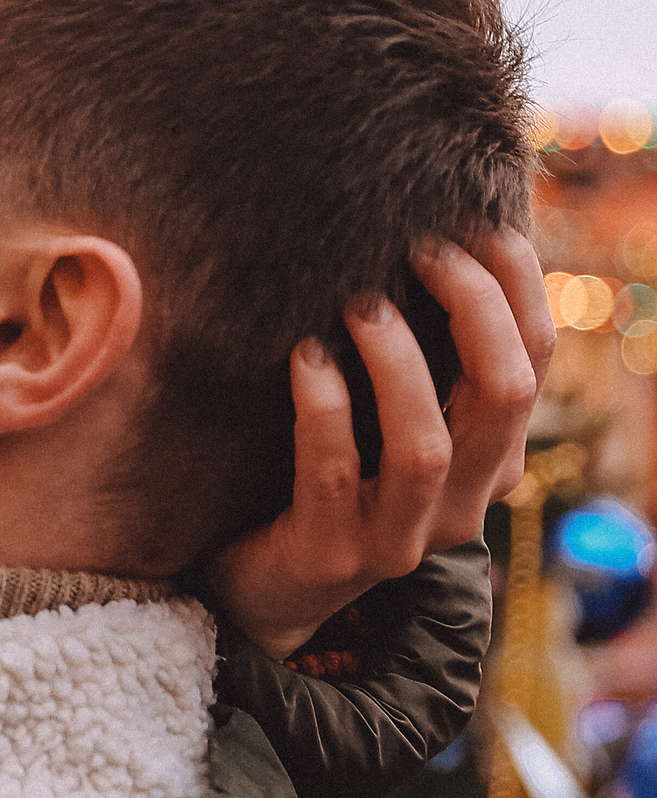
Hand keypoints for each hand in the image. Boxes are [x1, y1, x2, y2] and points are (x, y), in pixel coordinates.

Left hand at [208, 228, 553, 657]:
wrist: (263, 578)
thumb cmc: (329, 465)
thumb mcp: (388, 406)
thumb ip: (419, 344)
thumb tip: (427, 226)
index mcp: (491, 457)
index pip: (534, 358)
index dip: (514, 281)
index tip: (469, 218)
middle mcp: (464, 502)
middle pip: (506, 394)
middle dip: (470, 307)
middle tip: (417, 249)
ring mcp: (399, 537)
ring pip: (426, 446)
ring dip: (396, 362)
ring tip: (357, 303)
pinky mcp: (330, 553)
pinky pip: (332, 474)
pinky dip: (322, 406)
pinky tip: (304, 356)